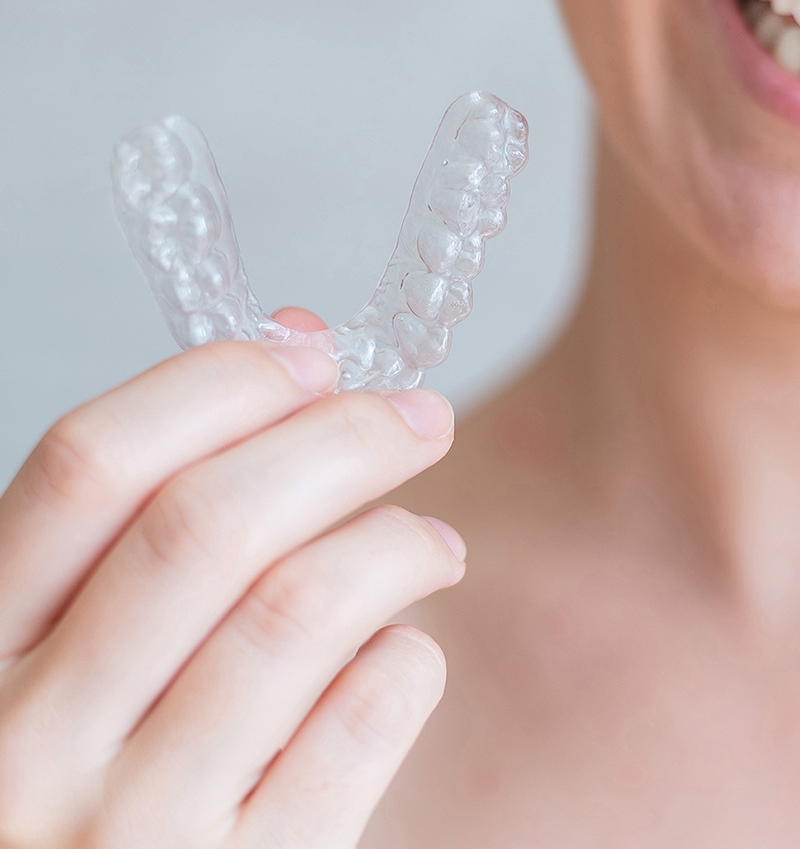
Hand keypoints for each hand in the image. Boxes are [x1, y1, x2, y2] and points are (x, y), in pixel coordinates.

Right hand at [0, 308, 461, 847]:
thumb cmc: (85, 779)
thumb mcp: (66, 652)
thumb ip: (152, 516)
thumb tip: (293, 342)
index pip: (91, 465)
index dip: (218, 384)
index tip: (313, 356)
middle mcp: (29, 743)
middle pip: (207, 524)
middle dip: (339, 441)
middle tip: (418, 419)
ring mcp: (132, 834)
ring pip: (296, 615)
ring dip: (393, 545)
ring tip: (431, 543)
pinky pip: (357, 732)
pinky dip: (406, 662)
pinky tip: (405, 652)